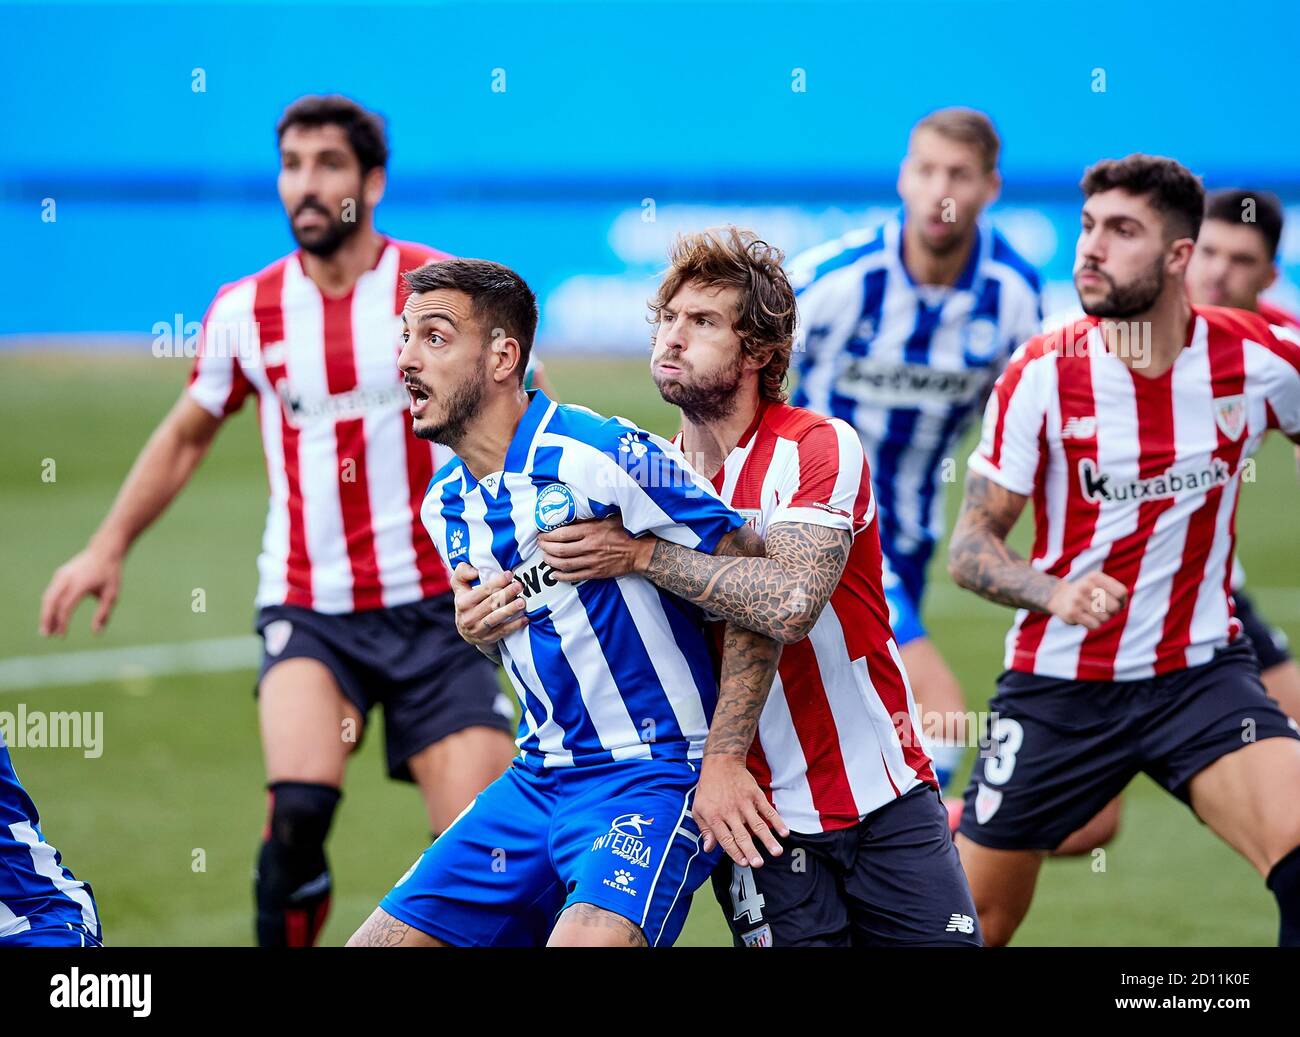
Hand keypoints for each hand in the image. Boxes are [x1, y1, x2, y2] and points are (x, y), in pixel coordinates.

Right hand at [40, 545, 123, 635]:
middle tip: (46, 635)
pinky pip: (51, 592)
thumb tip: (97, 632)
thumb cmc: (110, 574)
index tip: (62, 635)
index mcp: (81, 583)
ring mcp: (62, 575)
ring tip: (47, 630)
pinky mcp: (60, 574)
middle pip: (51, 601)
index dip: (62, 622)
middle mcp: (68, 578)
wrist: (104, 551)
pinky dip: (49, 605)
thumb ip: (103, 614)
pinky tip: (52, 617)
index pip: (66, 606)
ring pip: (48, 597)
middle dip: (46, 619)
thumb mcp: (112, 595)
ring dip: (46, 613)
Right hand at [450, 563, 527, 644]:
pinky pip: (503, 631)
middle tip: (519, 585)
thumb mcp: (459, 586)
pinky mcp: (488, 639)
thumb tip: (475, 571)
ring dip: (511, 609)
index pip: (482, 590)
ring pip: (496, 618)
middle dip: (507, 593)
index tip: (509, 574)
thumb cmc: (466, 602)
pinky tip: (525, 619)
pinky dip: (514, 625)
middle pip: (491, 603)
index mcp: (463, 602)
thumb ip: (462, 572)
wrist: (465, 630)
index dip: (497, 582)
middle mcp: (469, 617)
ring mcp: (478, 629)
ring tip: (522, 602)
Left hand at [538, 517, 652, 581]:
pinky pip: (574, 576)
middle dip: (545, 548)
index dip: (548, 535)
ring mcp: (592, 561)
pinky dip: (561, 576)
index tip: (542, 534)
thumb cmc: (623, 532)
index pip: (562, 534)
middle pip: (560, 550)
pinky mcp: (595, 573)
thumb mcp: (607, 518)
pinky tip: (553, 574)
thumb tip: (571, 515)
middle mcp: (589, 546)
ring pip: (564, 564)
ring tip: (545, 557)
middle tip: (540, 545)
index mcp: (591, 531)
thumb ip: (589, 519)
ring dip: (550, 561)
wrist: (638, 552)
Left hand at [693, 754, 788, 867]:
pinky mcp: (755, 795)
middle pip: (741, 834)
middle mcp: (730, 811)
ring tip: (776, 852)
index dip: (734, 852)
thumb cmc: (708, 788)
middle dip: (750, 850)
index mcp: (714, 816)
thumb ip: (704, 830)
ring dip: (768, 839)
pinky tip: (784, 832)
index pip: (725, 839)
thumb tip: (708, 848)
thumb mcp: (698, 809)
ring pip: (757, 824)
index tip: (744, 863)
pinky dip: (777, 821)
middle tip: (758, 864)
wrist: (721, 763)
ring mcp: (744, 803)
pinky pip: (767, 810)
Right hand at [1047, 571, 1127, 628]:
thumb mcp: (1101, 584)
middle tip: (1104, 609)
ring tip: (1093, 612)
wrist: (1060, 597)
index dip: (1122, 600)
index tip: (1115, 601)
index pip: (1121, 592)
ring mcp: (1077, 599)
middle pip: (1115, 606)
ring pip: (1105, 618)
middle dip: (1113, 611)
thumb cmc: (1088, 593)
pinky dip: (1094, 625)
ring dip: (1103, 618)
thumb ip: (1117, 592)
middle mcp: (1085, 586)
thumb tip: (1121, 606)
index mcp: (1095, 576)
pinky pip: (1095, 625)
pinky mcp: (1072, 613)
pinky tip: (1086, 618)